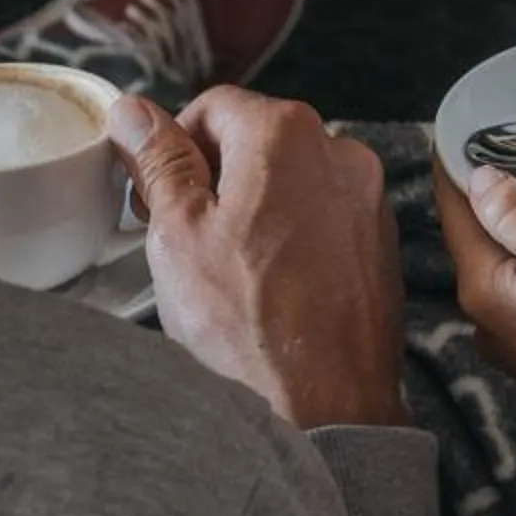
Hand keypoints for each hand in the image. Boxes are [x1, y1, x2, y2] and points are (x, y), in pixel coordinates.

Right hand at [107, 88, 409, 430]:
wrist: (327, 408)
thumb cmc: (249, 327)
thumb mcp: (178, 235)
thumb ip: (159, 161)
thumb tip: (134, 112)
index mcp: (284, 134)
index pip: (213, 106)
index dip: (174, 146)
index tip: (156, 192)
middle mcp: (339, 152)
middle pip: (257, 139)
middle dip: (214, 177)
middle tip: (182, 235)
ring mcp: (368, 198)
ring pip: (292, 179)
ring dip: (254, 207)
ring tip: (226, 269)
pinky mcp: (381, 242)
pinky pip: (325, 217)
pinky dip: (293, 235)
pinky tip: (270, 286)